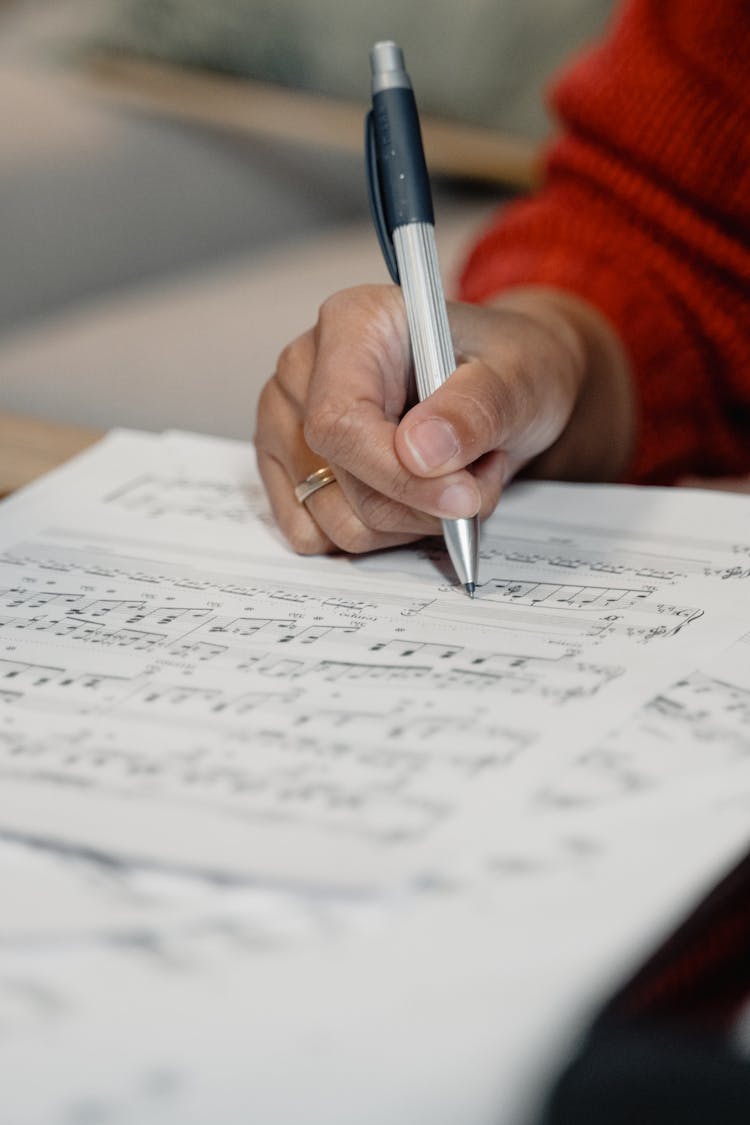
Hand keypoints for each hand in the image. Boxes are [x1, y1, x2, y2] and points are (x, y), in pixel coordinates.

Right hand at [254, 283, 633, 554]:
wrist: (503, 387)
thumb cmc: (507, 368)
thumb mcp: (518, 379)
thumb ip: (474, 410)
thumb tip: (419, 452)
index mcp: (351, 325)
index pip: (340, 422)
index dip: (399, 476)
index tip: (461, 498)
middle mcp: (304, 372)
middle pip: (344, 482)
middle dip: (425, 502)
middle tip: (479, 473)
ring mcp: (285, 425)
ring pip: (340, 522)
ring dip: (412, 521)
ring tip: (453, 476)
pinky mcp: (287, 473)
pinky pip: (325, 539)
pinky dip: (383, 535)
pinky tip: (415, 496)